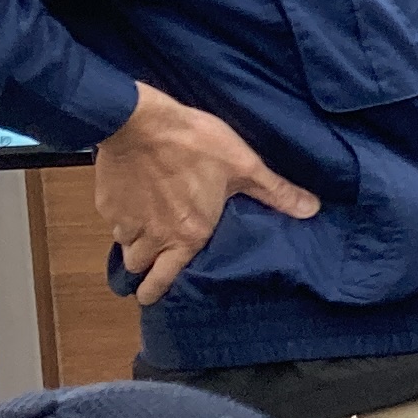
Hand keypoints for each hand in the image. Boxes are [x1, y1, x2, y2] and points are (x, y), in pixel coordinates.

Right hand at [94, 82, 314, 301]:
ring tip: (142, 238)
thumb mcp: (244, 166)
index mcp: (187, 236)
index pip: (165, 280)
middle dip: (142, 275)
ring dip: (133, 245)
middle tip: (144, 277)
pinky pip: (112, 220)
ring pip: (124, 246)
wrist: (140, 122)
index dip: (157, 291)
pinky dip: (120, 219)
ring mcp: (125, 220)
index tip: (154, 295)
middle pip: (139, 268)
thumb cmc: (194, 144)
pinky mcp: (106, 202)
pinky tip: (129, 207)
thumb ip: (275, 192)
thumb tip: (311, 210)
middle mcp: (154, 236)